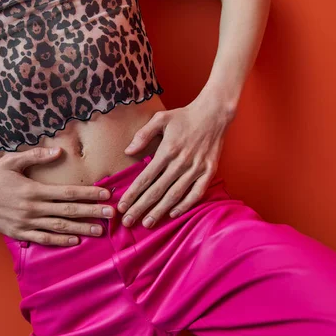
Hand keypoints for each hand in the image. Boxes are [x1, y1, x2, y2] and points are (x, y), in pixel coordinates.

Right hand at [0, 147, 114, 245]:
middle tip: (113, 214)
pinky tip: (75, 240)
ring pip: (59, 227)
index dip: (89, 194)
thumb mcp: (12, 161)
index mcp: (34, 189)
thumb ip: (37, 156)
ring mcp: (26, 222)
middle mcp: (32, 207)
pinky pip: (43, 239)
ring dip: (81, 228)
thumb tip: (59, 151)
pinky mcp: (18, 233)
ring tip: (100, 230)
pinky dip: (60, 241)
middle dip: (93, 212)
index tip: (106, 194)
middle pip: (69, 210)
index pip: (68, 192)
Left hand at [117, 93, 235, 227]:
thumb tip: (127, 151)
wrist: (214, 113)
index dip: (132, 194)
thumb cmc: (184, 116)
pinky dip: (185, 205)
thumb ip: (143, 135)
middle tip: (128, 222)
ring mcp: (196, 168)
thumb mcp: (160, 118)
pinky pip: (196, 193)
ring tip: (147, 223)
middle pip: (157, 191)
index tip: (121, 207)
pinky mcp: (209, 171)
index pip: (145, 178)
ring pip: (175, 195)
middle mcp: (181, 162)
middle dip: (141, 208)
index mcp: (167, 150)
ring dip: (160, 211)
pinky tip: (173, 214)